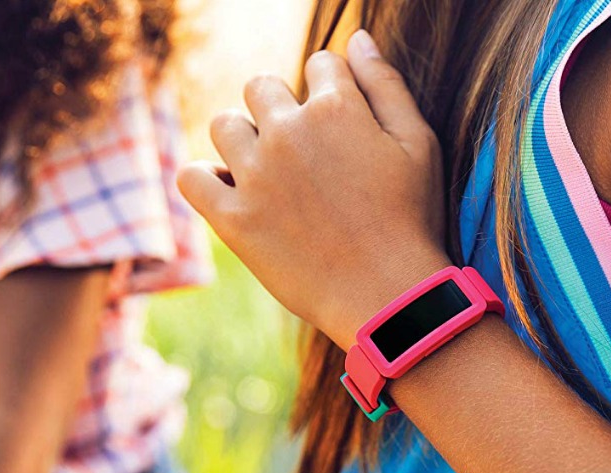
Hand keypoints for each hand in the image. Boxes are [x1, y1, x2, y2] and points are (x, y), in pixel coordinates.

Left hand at [179, 31, 448, 348]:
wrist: (389, 296)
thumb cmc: (413, 220)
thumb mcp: (420, 144)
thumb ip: (387, 84)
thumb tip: (358, 37)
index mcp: (337, 108)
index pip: (320, 64)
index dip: (332, 90)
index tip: (341, 126)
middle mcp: (289, 131)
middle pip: (260, 86)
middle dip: (279, 108)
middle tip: (303, 152)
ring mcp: (256, 175)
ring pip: (224, 125)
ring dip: (242, 140)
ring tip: (269, 174)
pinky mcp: (233, 219)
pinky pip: (191, 177)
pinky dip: (205, 180)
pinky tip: (231, 193)